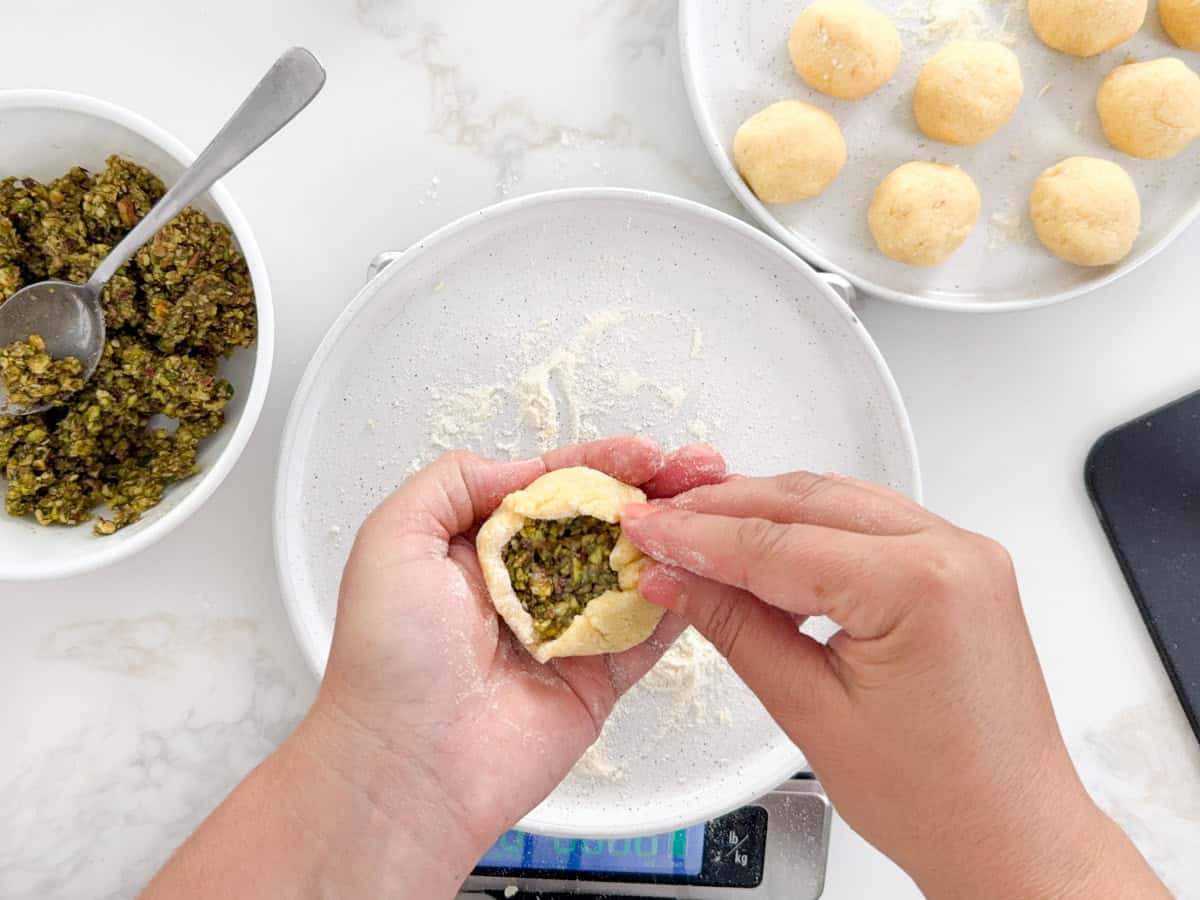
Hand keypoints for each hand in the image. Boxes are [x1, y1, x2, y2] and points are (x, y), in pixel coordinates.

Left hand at [300, 437, 725, 892]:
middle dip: (652, 490)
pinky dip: (680, 597)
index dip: (601, 463)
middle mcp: (528, 582)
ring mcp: (568, 628)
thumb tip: (525, 468)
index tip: (644, 451)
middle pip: (603, 521)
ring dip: (676, 535)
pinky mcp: (599, 676)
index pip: (553, 487)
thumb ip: (454, 482)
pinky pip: (649, 630)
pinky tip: (706, 564)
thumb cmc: (386, 656)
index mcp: (481, 545)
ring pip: (634, 569)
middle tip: (698, 467)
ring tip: (715, 503)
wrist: (407, 765)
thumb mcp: (394, 538)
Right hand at [620, 473, 1168, 899]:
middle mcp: (953, 551)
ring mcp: (963, 553)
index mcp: (921, 586)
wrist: (1009, 834)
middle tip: (660, 522)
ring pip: (837, 501)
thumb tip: (676, 578)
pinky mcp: (958, 566)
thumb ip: (736, 628)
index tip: (646, 530)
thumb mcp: (810, 712)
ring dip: (763, 512)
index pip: (778, 542)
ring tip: (697, 530)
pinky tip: (764, 546)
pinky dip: (809, 527)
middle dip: (723, 510)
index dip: (698, 536)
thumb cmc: (935, 798)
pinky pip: (868, 523)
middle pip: (808, 501)